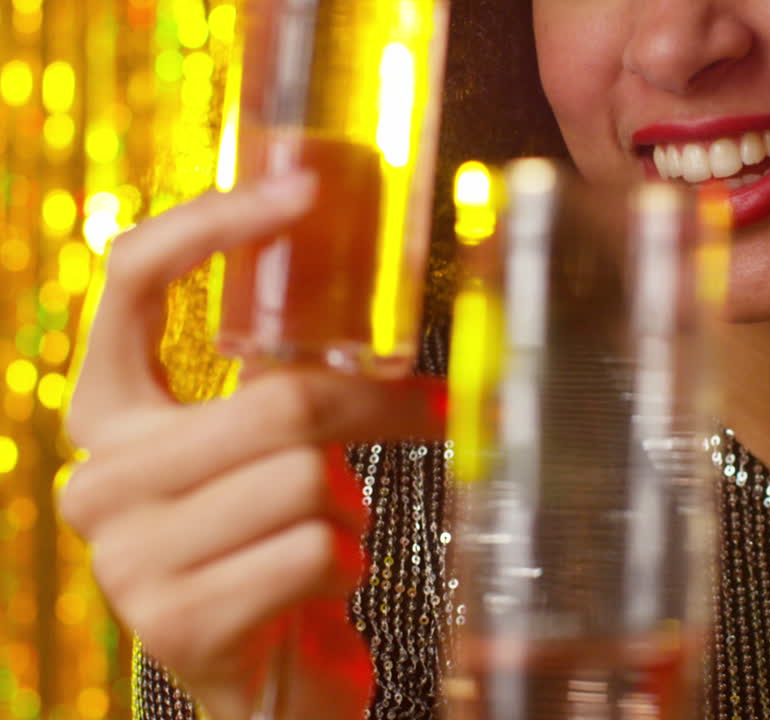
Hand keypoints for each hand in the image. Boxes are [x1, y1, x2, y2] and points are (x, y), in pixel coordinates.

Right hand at [58, 174, 444, 719]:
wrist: (269, 679)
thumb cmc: (276, 545)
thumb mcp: (266, 450)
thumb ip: (283, 381)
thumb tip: (386, 304)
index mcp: (111, 413)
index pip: (131, 280)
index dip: (214, 222)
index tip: (303, 189)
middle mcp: (98, 479)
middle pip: (278, 398)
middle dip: (378, 407)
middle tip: (431, 410)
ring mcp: (128, 557)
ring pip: (305, 476)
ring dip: (351, 505)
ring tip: (327, 536)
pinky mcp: (180, 623)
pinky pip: (314, 550)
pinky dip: (345, 563)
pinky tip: (318, 588)